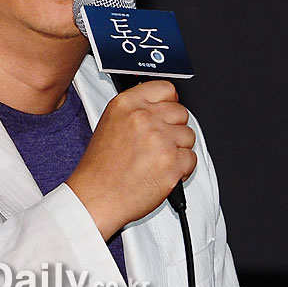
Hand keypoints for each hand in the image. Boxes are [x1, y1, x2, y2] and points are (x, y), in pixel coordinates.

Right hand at [66, 80, 196, 239]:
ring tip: (156, 161)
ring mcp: (160, 140)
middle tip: (157, 144)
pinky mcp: (172, 163)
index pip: (165, 88)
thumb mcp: (110, 124)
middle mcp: (143, 118)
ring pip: (189, 136)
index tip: (167, 112)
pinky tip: (161, 173)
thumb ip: (136, 110)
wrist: (96, 197)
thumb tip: (164, 103)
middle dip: (173, 129)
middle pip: (181, 112)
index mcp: (125, 104)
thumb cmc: (100, 168)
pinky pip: (191, 159)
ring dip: (178, 149)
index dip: (169, 102)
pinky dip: (181, 169)